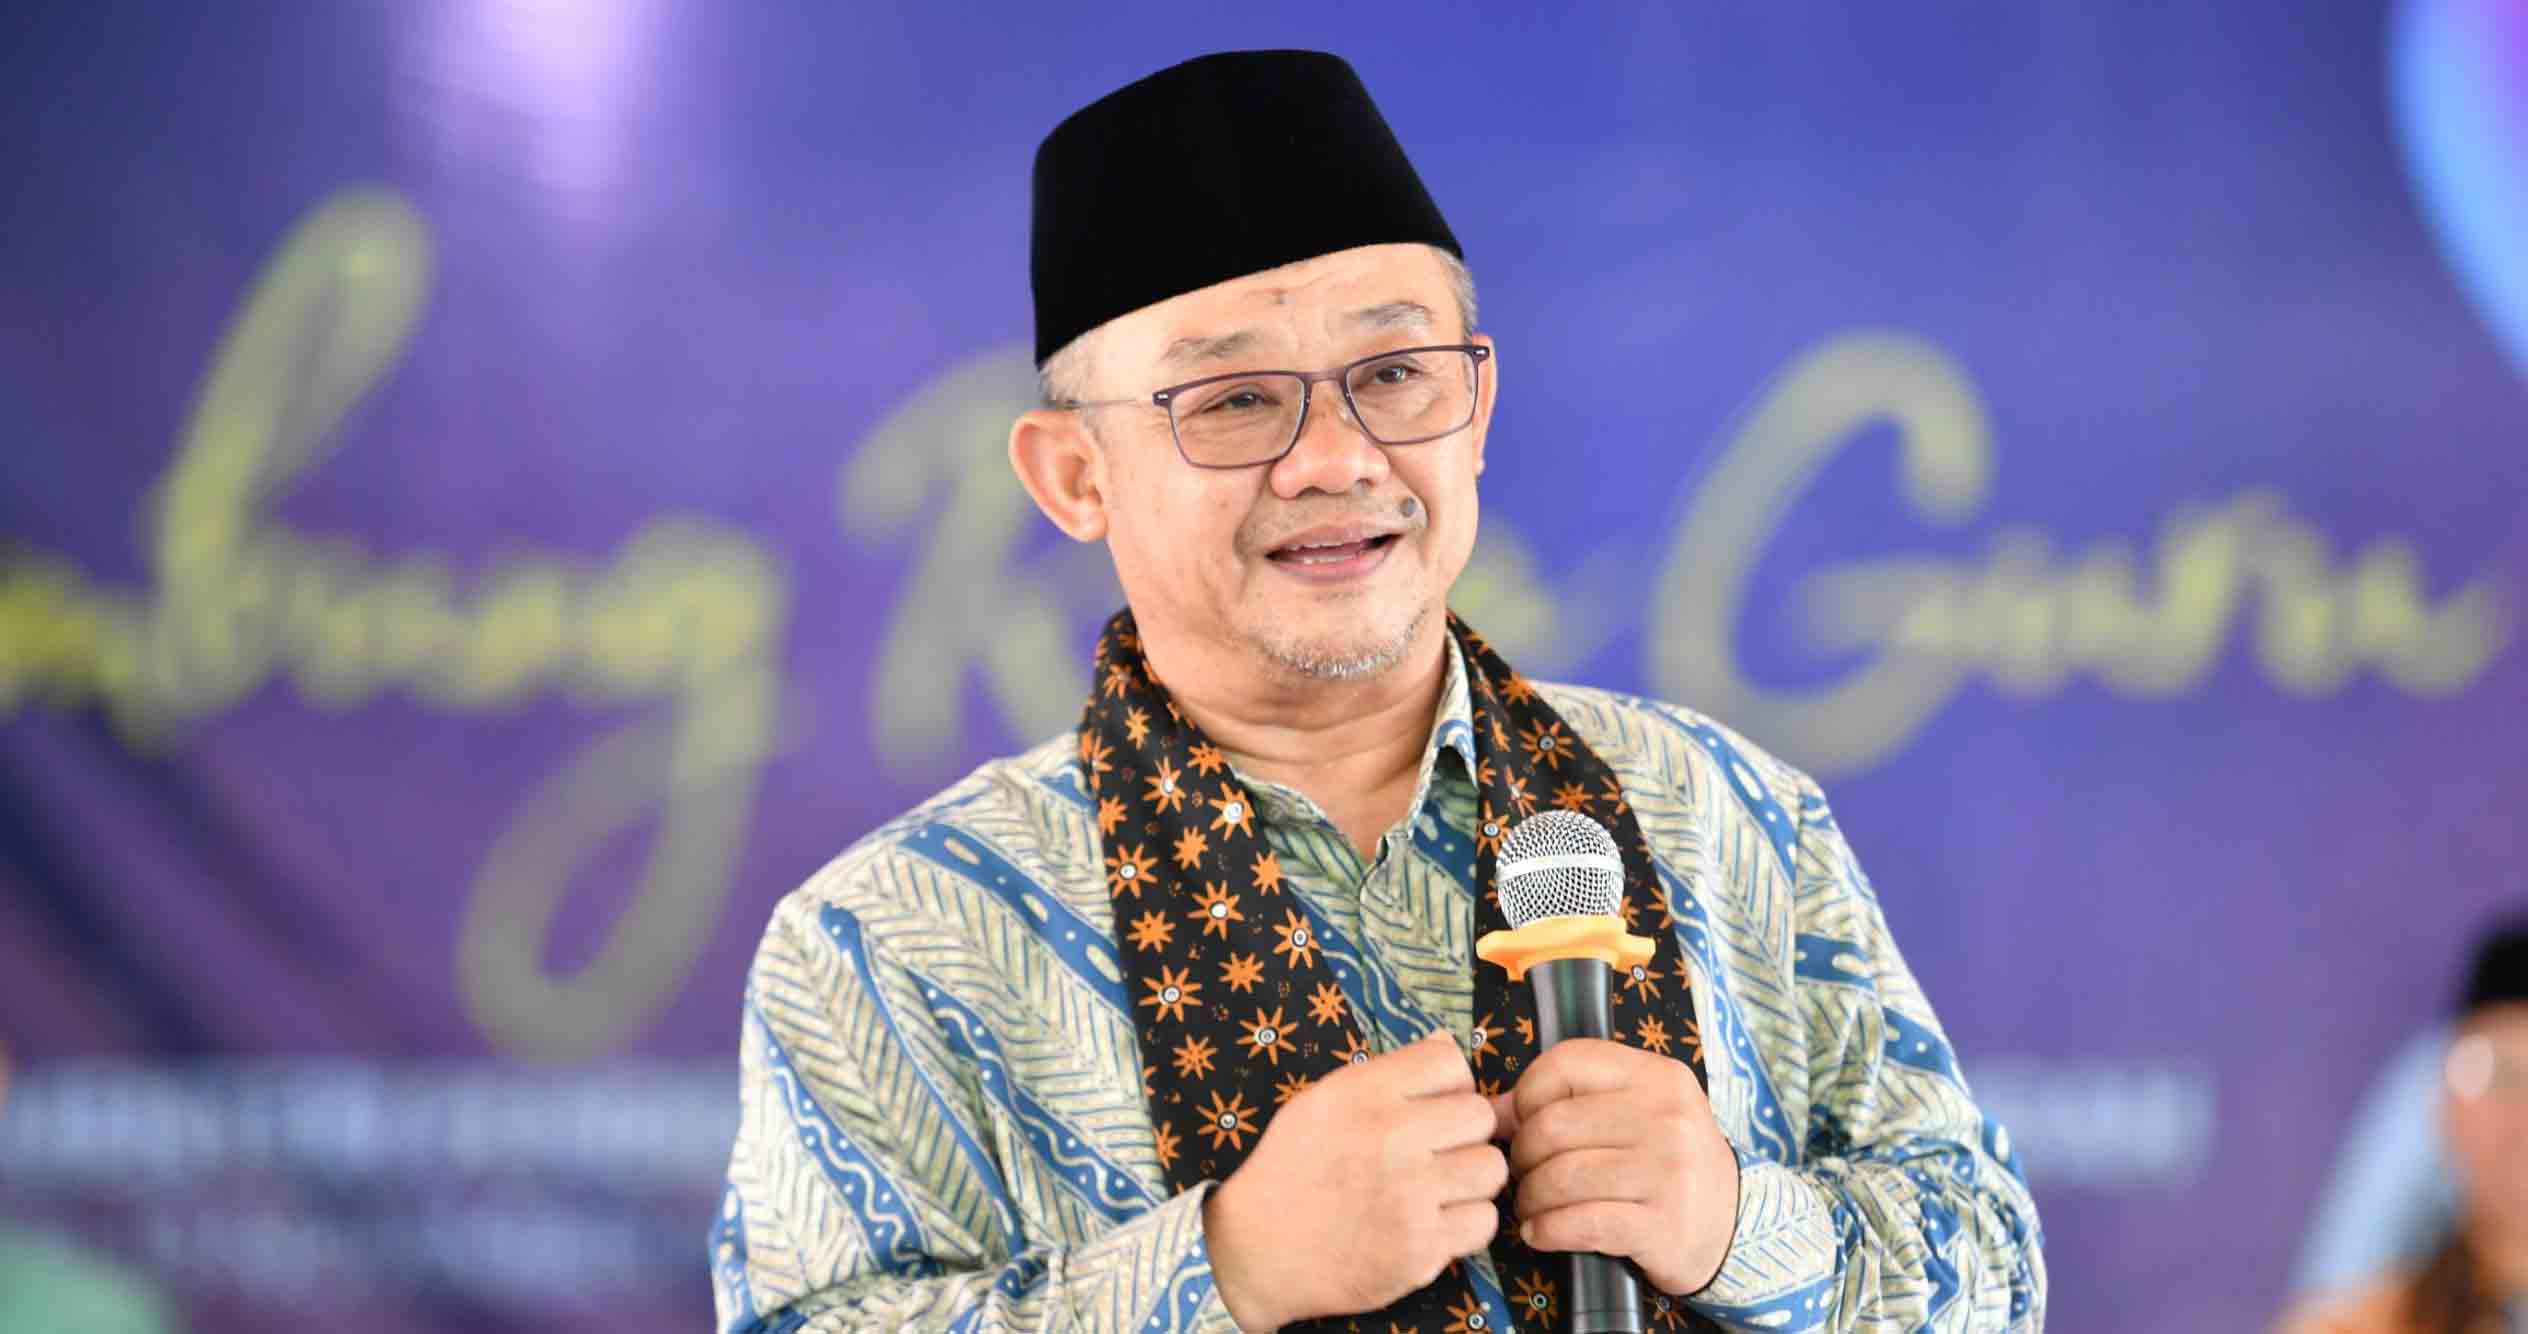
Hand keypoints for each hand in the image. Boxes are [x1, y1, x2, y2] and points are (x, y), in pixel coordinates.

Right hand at [1203, 1032, 1507, 1329]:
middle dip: (1464, 1134)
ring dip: (1471, 1180)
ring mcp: (1410, 1196)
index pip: (1450, 1062)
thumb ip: (1387, 1073)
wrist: (1258, 1251)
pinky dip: (1465, 1225)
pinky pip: (1483, 1222)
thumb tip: (1447, 1044)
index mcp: (1363, 1093)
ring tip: (1439, 1190)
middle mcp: (1391, 1137)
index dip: (1450, 1085)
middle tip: (1438, 1154)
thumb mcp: (1323, 1101)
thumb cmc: (1292, 1169)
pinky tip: (1435, 1223)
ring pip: (1490, 1169)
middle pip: (1480, 1116)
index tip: (1433, 1109)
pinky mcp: (1421, 1249)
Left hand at [1491, 1038, 1738, 1295]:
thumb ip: (1569, 1100)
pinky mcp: (1662, 1226)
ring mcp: (1668, 1172)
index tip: (1523, 1121)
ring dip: (1530, 1199)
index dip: (1528, 1093)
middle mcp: (1666, 1117)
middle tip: (1525, 1174)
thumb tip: (1491, 1110)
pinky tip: (1542, 1232)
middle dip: (1522, 1156)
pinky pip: (1579, 1223)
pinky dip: (1547, 1230)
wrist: (1731, 1224)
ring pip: (1560, 1178)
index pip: (1566, 1062)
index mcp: (1656, 1076)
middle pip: (1552, 1126)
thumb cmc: (1665, 1162)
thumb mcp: (1634, 1114)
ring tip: (1532, 1206)